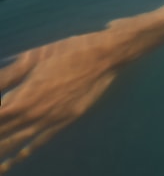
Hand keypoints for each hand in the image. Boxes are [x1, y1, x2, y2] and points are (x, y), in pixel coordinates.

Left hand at [0, 28, 136, 172]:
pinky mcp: (66, 120)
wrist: (106, 55)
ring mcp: (51, 119)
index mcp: (22, 96)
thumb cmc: (68, 50)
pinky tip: (15, 160)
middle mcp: (34, 113)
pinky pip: (41, 140)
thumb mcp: (33, 57)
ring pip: (17, 142)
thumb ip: (7, 74)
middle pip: (2, 134)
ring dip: (2, 153)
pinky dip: (25, 152)